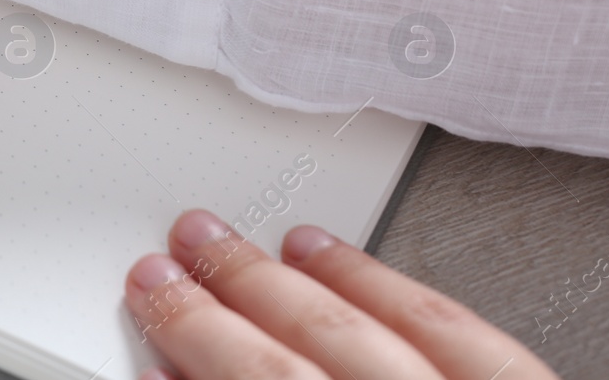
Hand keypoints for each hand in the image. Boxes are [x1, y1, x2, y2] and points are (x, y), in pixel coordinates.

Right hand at [126, 210, 558, 379]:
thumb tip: (170, 373)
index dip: (189, 340)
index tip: (145, 306)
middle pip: (304, 355)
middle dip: (223, 299)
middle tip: (166, 260)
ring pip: (379, 330)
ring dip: (290, 281)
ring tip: (225, 242)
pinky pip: (463, 337)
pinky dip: (387, 285)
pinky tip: (330, 253)